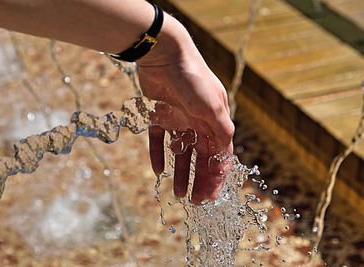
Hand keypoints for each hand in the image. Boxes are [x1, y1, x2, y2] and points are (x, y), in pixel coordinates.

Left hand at [138, 16, 233, 203]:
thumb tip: (228, 156)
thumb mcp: (212, 107)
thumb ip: (221, 131)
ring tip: (178, 193)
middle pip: (200, 158)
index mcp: (215, 122)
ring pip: (181, 153)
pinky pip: (158, 141)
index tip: (211, 196)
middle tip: (194, 201)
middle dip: (199, 180)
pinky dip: (158, 155)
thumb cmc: (193, 80)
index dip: (216, 177)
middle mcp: (198, 123)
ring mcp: (178, 120)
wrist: (165, 56)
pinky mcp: (159, 116)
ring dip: (181, 173)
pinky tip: (158, 170)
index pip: (219, 155)